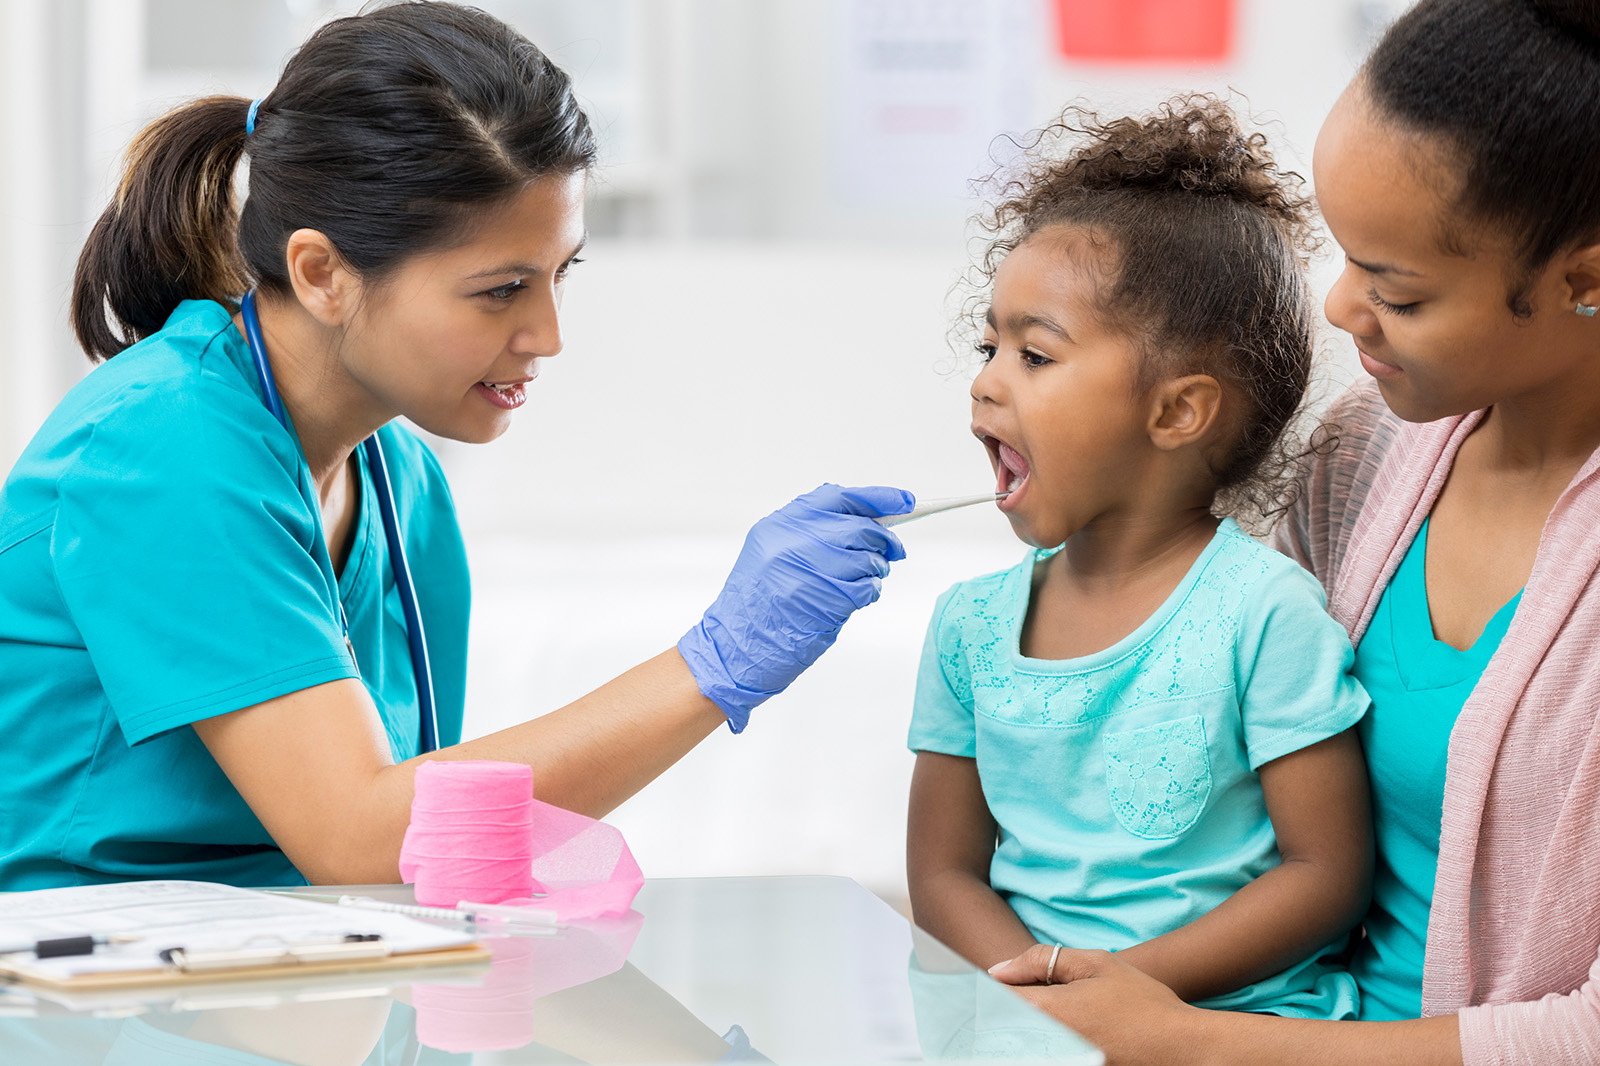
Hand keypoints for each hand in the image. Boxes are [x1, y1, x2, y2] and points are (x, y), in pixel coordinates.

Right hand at [677, 483, 912, 730]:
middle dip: (884, 540)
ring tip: (863, 579)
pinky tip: (857, 597)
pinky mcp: (829, 600)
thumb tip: (870, 520)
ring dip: (877, 569)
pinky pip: (868, 587)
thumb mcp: (772, 549)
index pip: (841, 497)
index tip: (906, 501)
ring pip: (870, 558)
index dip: (879, 497)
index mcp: (782, 524)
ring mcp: (813, 571)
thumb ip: (814, 530)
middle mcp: (797, 542)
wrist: (736, 644)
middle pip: (862, 527)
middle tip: (893, 550)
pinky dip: (871, 591)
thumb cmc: (759, 599)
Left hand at [989, 945, 1201, 1065]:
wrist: (1183, 1050)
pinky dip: (1046, 1041)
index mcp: (1047, 1011)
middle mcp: (1046, 1044)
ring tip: (1064, 1015)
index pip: (993, 1001)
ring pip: (1022, 1043)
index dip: (993, 990)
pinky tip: (1072, 1031)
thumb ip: (1041, 960)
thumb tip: (999, 970)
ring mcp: (1060, 1060)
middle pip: (1003, 1027)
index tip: (1002, 984)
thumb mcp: (1096, 963)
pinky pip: (1044, 1052)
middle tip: (1039, 1000)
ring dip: (1027, 1027)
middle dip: (1010, 1010)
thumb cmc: (1143, 1003)